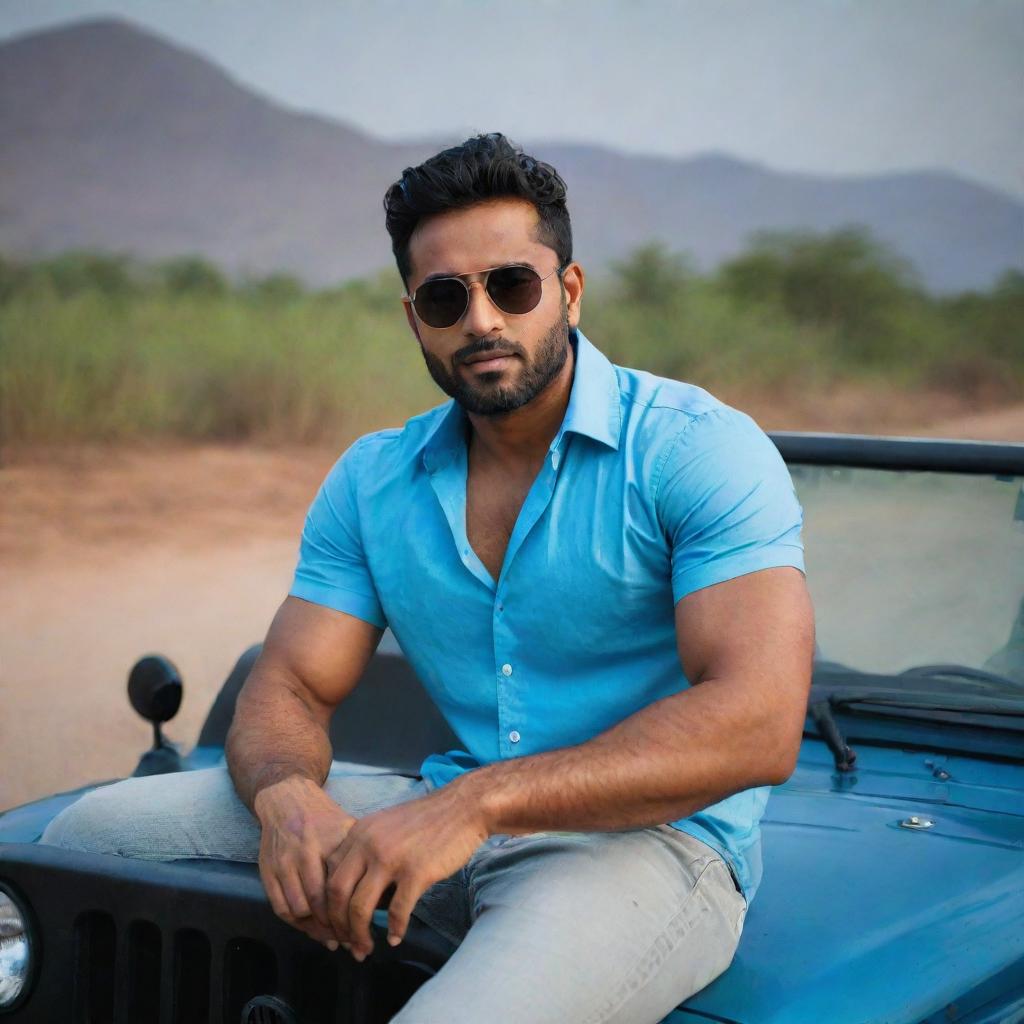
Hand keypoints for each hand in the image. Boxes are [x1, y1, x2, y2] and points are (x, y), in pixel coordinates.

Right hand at [253, 775, 355, 947]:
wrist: (287, 800)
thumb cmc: (324, 818)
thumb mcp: (348, 828)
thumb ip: (363, 856)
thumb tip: (388, 890)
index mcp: (331, 841)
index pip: (344, 886)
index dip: (355, 913)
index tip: (368, 931)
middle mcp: (306, 853)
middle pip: (321, 903)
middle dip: (337, 928)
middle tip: (353, 943)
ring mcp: (284, 863)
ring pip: (299, 910)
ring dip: (317, 931)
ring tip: (335, 940)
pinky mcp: (268, 872)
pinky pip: (281, 908)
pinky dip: (297, 924)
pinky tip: (312, 930)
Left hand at [324, 783, 487, 960]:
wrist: (462, 807)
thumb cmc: (427, 820)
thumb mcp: (385, 826)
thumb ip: (365, 850)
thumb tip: (354, 890)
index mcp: (359, 833)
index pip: (328, 875)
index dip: (327, 905)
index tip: (335, 923)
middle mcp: (369, 844)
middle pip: (337, 894)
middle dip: (338, 925)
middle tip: (346, 943)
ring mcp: (391, 859)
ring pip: (360, 908)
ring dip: (359, 935)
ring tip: (365, 949)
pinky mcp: (416, 872)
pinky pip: (396, 911)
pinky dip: (394, 929)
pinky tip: (396, 938)